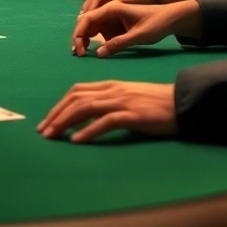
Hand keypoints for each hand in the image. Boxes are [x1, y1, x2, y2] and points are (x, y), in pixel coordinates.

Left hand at [37, 81, 177, 142]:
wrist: (183, 102)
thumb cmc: (156, 103)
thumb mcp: (128, 98)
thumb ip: (108, 104)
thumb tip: (87, 119)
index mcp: (110, 85)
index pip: (77, 91)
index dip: (59, 105)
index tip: (47, 120)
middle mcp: (113, 90)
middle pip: (76, 99)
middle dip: (56, 114)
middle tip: (43, 131)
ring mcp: (122, 101)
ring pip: (85, 108)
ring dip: (65, 122)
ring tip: (53, 136)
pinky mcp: (133, 115)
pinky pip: (106, 122)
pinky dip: (89, 131)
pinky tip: (77, 140)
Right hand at [71, 0, 201, 57]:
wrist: (172, 17)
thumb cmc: (157, 23)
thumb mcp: (139, 35)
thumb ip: (119, 44)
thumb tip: (99, 54)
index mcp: (113, 7)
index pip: (87, 18)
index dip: (78, 34)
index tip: (78, 50)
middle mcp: (109, 10)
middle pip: (86, 22)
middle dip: (79, 37)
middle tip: (78, 55)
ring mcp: (112, 16)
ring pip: (92, 27)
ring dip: (85, 39)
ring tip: (84, 54)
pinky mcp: (115, 23)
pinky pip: (101, 31)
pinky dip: (95, 40)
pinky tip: (95, 50)